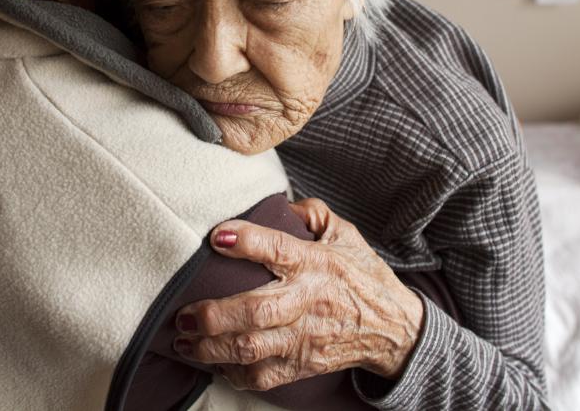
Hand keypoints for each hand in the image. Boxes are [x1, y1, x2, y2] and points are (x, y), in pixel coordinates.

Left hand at [172, 199, 423, 390]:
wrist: (395, 328)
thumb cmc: (363, 276)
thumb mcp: (345, 234)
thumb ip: (312, 213)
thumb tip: (280, 203)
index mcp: (317, 264)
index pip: (279, 249)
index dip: (247, 242)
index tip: (216, 236)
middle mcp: (309, 302)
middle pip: (257, 311)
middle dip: (214, 315)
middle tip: (183, 314)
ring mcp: (305, 338)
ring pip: (253, 349)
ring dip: (212, 348)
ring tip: (185, 341)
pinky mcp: (304, 365)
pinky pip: (263, 376)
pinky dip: (234, 373)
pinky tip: (213, 363)